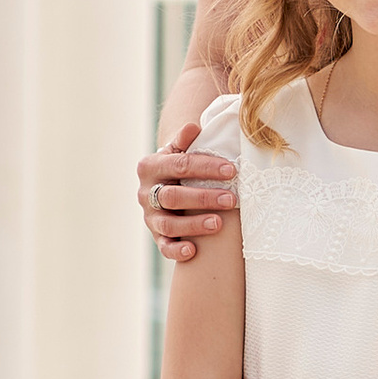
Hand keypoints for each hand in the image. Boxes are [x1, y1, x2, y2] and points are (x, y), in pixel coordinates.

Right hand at [140, 124, 240, 263]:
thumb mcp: (179, 150)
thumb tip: (193, 126)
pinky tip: (193, 252)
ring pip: (168, 224)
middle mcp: (145, 192)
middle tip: (232, 199)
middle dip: (204, 198)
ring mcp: (150, 216)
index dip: (206, 168)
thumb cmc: (179, 167)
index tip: (232, 171)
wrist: (165, 184)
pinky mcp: (156, 236)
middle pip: (173, 196)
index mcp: (151, 167)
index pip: (180, 165)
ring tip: (219, 224)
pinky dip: (176, 250)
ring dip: (194, 224)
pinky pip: (163, 246)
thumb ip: (185, 140)